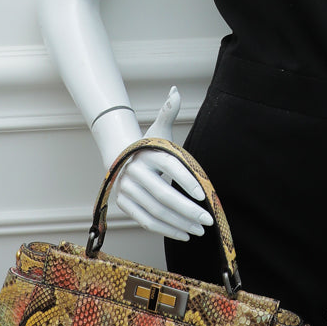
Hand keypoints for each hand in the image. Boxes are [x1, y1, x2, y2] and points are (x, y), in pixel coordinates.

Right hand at [111, 87, 213, 240]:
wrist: (118, 156)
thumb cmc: (147, 144)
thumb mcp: (158, 129)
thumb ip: (168, 111)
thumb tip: (175, 91)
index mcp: (147, 152)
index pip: (169, 167)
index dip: (186, 181)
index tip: (204, 195)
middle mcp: (134, 172)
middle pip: (163, 194)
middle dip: (187, 210)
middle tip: (208, 220)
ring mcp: (127, 190)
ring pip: (155, 211)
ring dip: (179, 223)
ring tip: (199, 229)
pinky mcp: (124, 204)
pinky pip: (146, 221)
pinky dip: (166, 230)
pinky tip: (184, 234)